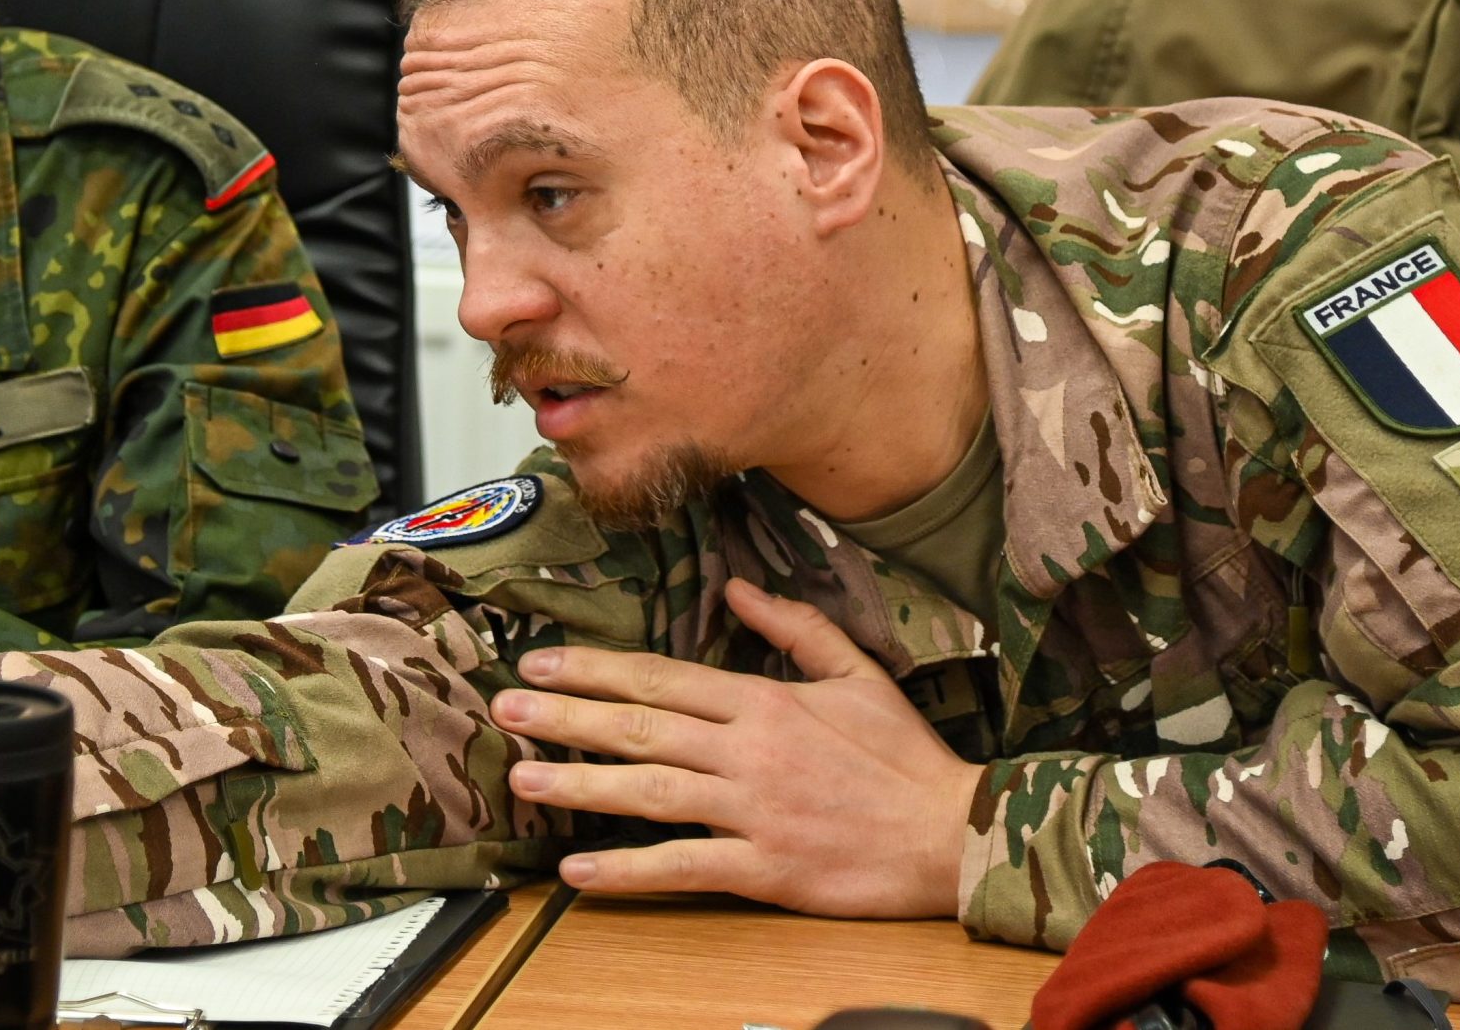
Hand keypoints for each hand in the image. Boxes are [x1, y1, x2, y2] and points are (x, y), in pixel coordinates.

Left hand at [489, 577, 982, 917]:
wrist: (953, 833)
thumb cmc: (905, 757)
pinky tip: (580, 873)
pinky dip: (629, 872)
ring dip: (580, 786)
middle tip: (506, 709)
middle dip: (567, 717)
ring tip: (524, 778)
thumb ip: (794, 626)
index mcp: (765, 701)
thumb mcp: (857, 672)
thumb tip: (740, 586)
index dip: (595, 669)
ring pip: (650, 793)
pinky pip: (685, 867)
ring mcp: (754, 811)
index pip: (662, 677)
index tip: (542, 663)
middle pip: (641, 727)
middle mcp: (749, 751)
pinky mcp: (766, 868)